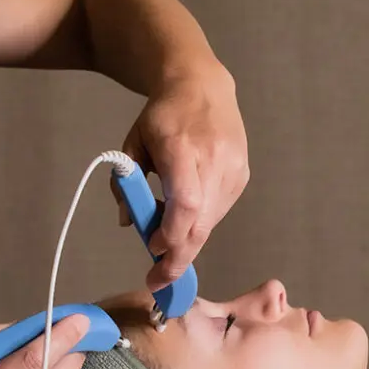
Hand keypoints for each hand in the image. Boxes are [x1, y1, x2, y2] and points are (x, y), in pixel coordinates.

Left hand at [112, 63, 247, 292]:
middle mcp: (213, 159)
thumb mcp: (134, 143)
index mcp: (181, 148)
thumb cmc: (162, 116)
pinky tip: (184, 222)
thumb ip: (126, 183)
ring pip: (210, 221)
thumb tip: (128, 221)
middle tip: (159, 281)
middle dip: (179, 257)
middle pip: (200, 221)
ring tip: (165, 247)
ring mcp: (232, 168)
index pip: (185, 203)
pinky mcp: (241, 175)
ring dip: (187, 241)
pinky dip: (200, 224)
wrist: (202, 87)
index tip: (151, 251)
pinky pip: (218, 211)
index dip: (170, 234)